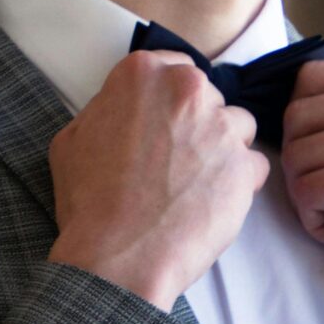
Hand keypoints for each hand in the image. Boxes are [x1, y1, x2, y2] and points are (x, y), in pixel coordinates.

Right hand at [47, 51, 269, 312]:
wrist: (118, 256)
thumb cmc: (89, 204)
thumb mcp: (71, 141)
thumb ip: (104, 110)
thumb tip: (118, 109)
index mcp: (141, 74)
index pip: (174, 68)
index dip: (170, 100)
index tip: (164, 122)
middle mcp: (186, 90)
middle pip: (208, 97)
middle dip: (196, 124)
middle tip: (174, 161)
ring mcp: (220, 126)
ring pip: (236, 126)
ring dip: (222, 149)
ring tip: (194, 185)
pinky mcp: (244, 164)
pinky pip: (253, 165)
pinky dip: (238, 183)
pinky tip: (210, 204)